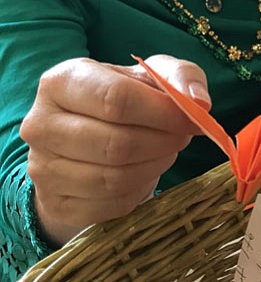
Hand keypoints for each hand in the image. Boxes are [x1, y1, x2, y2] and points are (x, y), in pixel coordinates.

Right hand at [20, 55, 209, 245]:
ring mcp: (42, 167)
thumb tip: (199, 103)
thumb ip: (181, 77)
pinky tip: (143, 172)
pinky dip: (139, 190)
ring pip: (114, 177)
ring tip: (164, 151)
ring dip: (154, 166)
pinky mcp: (55, 203)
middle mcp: (41, 124)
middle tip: (181, 138)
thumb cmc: (127, 99)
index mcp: (61, 81)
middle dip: (163, 143)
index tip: (192, 120)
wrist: (91, 138)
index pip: (115, 100)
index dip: (162, 114)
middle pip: (116, 143)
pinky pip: (111, 205)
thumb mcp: (155, 76)